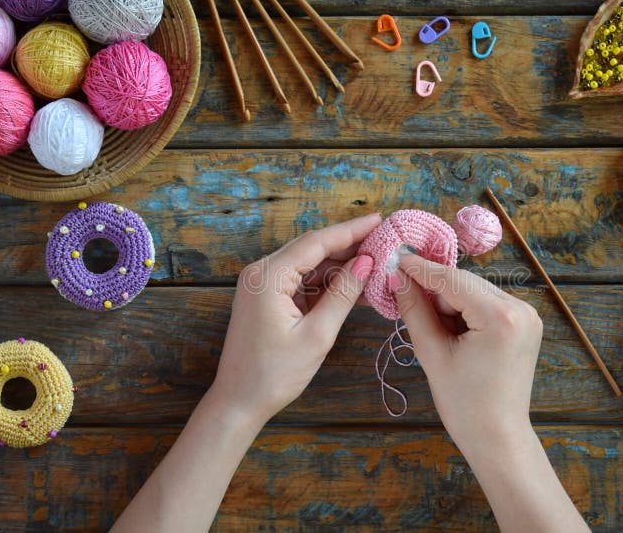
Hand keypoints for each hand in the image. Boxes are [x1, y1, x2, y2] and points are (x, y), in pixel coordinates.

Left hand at [211, 213, 380, 427]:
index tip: (379, 219)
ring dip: (341, 266)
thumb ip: (343, 294)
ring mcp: (262, 285)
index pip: (317, 243)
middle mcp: (261, 273)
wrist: (239, 402)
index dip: (351, 230)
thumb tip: (366, 263)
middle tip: (383, 241)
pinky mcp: (267, 298)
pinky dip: (327, 283)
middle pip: (312, 248)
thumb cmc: (274, 374)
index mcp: (268, 276)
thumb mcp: (317, 335)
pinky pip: (302, 281)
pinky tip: (354, 286)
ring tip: (376, 265)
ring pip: (309, 264)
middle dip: (349, 245)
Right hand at [392, 252, 542, 458]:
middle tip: (401, 290)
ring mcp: (527, 315)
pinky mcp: (525, 323)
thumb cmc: (464, 403)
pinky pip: (487, 304)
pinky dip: (465, 309)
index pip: (453, 280)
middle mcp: (521, 308)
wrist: (497, 437)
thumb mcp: (432, 354)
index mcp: (500, 317)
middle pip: (465, 283)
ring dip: (449, 300)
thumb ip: (414, 309)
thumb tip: (397, 277)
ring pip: (475, 292)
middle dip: (434, 287)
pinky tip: (450, 329)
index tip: (395, 257)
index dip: (421, 269)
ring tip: (430, 325)